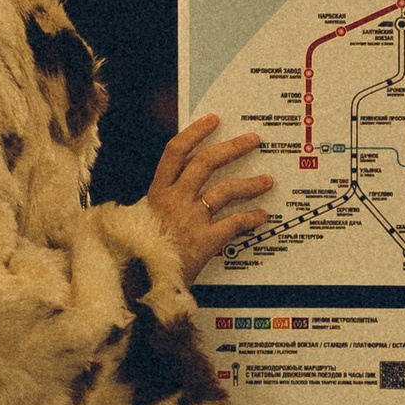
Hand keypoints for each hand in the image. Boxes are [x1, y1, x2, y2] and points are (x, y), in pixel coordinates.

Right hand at [147, 114, 274, 274]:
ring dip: (249, 183)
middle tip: (253, 140)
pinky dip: (250, 218)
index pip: (176, 152)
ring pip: (224, 190)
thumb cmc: (139, 253)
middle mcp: (173, 201)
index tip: (213, 120)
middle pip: (205, 163)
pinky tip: (262, 216)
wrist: (137, 284)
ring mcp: (189, 220)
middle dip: (232, 148)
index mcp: (157, 192)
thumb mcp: (141, 221)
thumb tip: (180, 190)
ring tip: (267, 180)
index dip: (195, 133)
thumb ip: (161, 204)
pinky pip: (233, 223)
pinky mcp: (203, 241)